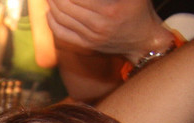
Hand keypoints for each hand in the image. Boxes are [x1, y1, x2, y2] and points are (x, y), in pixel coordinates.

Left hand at [46, 0, 173, 61]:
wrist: (143, 41)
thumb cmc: (139, 11)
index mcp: (109, 10)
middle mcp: (98, 26)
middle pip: (66, 6)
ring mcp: (90, 38)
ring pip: (61, 19)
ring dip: (52, 4)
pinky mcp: (86, 45)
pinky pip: (62, 33)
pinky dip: (52, 21)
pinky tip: (50, 12)